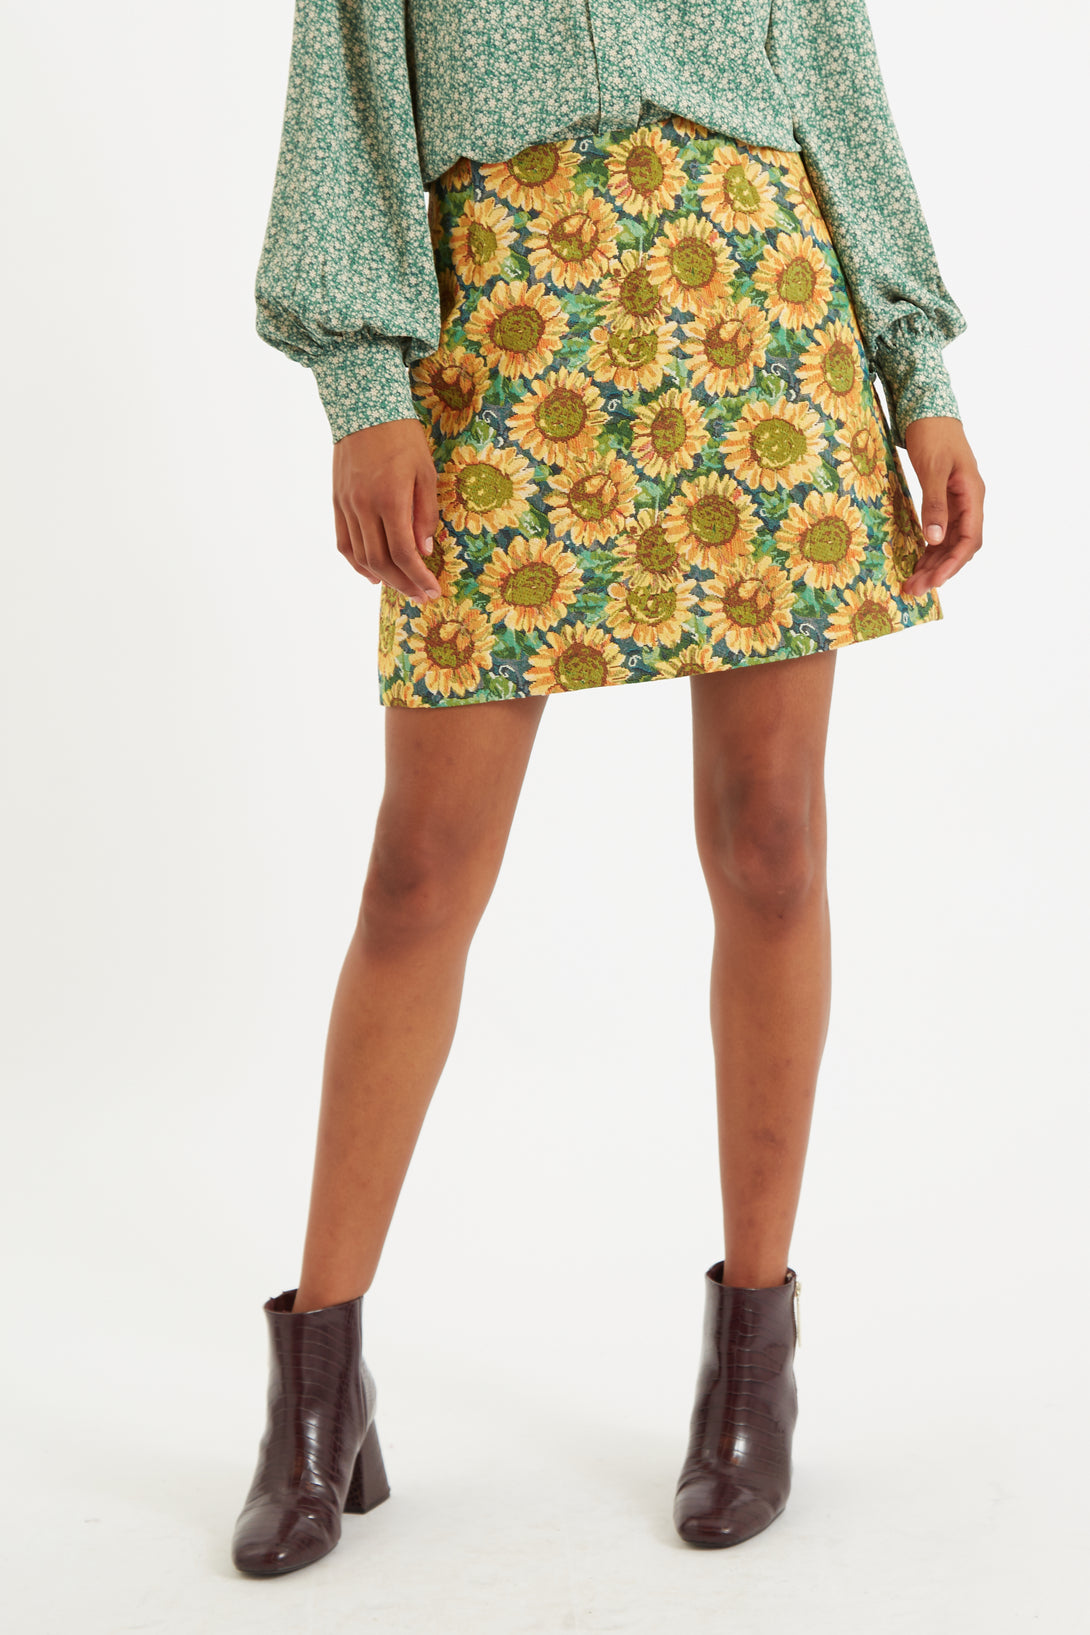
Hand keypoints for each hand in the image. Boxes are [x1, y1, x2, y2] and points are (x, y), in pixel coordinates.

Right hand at [332, 418, 441, 602]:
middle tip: (421, 595)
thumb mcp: (426, 472)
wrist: (363, 407)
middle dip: (403, 584)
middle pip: (381, 561)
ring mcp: (346, 505)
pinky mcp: (337, 501)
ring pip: (360, 557)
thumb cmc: (402, 437)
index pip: (403, 553)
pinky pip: (344, 542)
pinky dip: (357, 563)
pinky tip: (372, 573)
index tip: (432, 591)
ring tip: (401, 587)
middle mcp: (364, 507)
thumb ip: (425, 514)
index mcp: (390, 499)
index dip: (418, 577)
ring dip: (382, 578)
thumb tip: (425, 550)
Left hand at [899, 416, 984, 598]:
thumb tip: (934, 539)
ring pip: (948, 543)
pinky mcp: (943, 501)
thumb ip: (934, 503)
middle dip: (939, 570)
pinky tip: (915, 563)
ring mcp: (957, 503)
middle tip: (915, 590)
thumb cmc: (932, 435)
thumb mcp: (932, 468)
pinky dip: (928, 550)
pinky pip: (939, 533)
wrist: (928, 411)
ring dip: (932, 564)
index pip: (969, 539)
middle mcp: (968, 502)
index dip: (954, 563)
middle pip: (959, 546)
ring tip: (912, 584)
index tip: (936, 582)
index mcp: (972, 495)